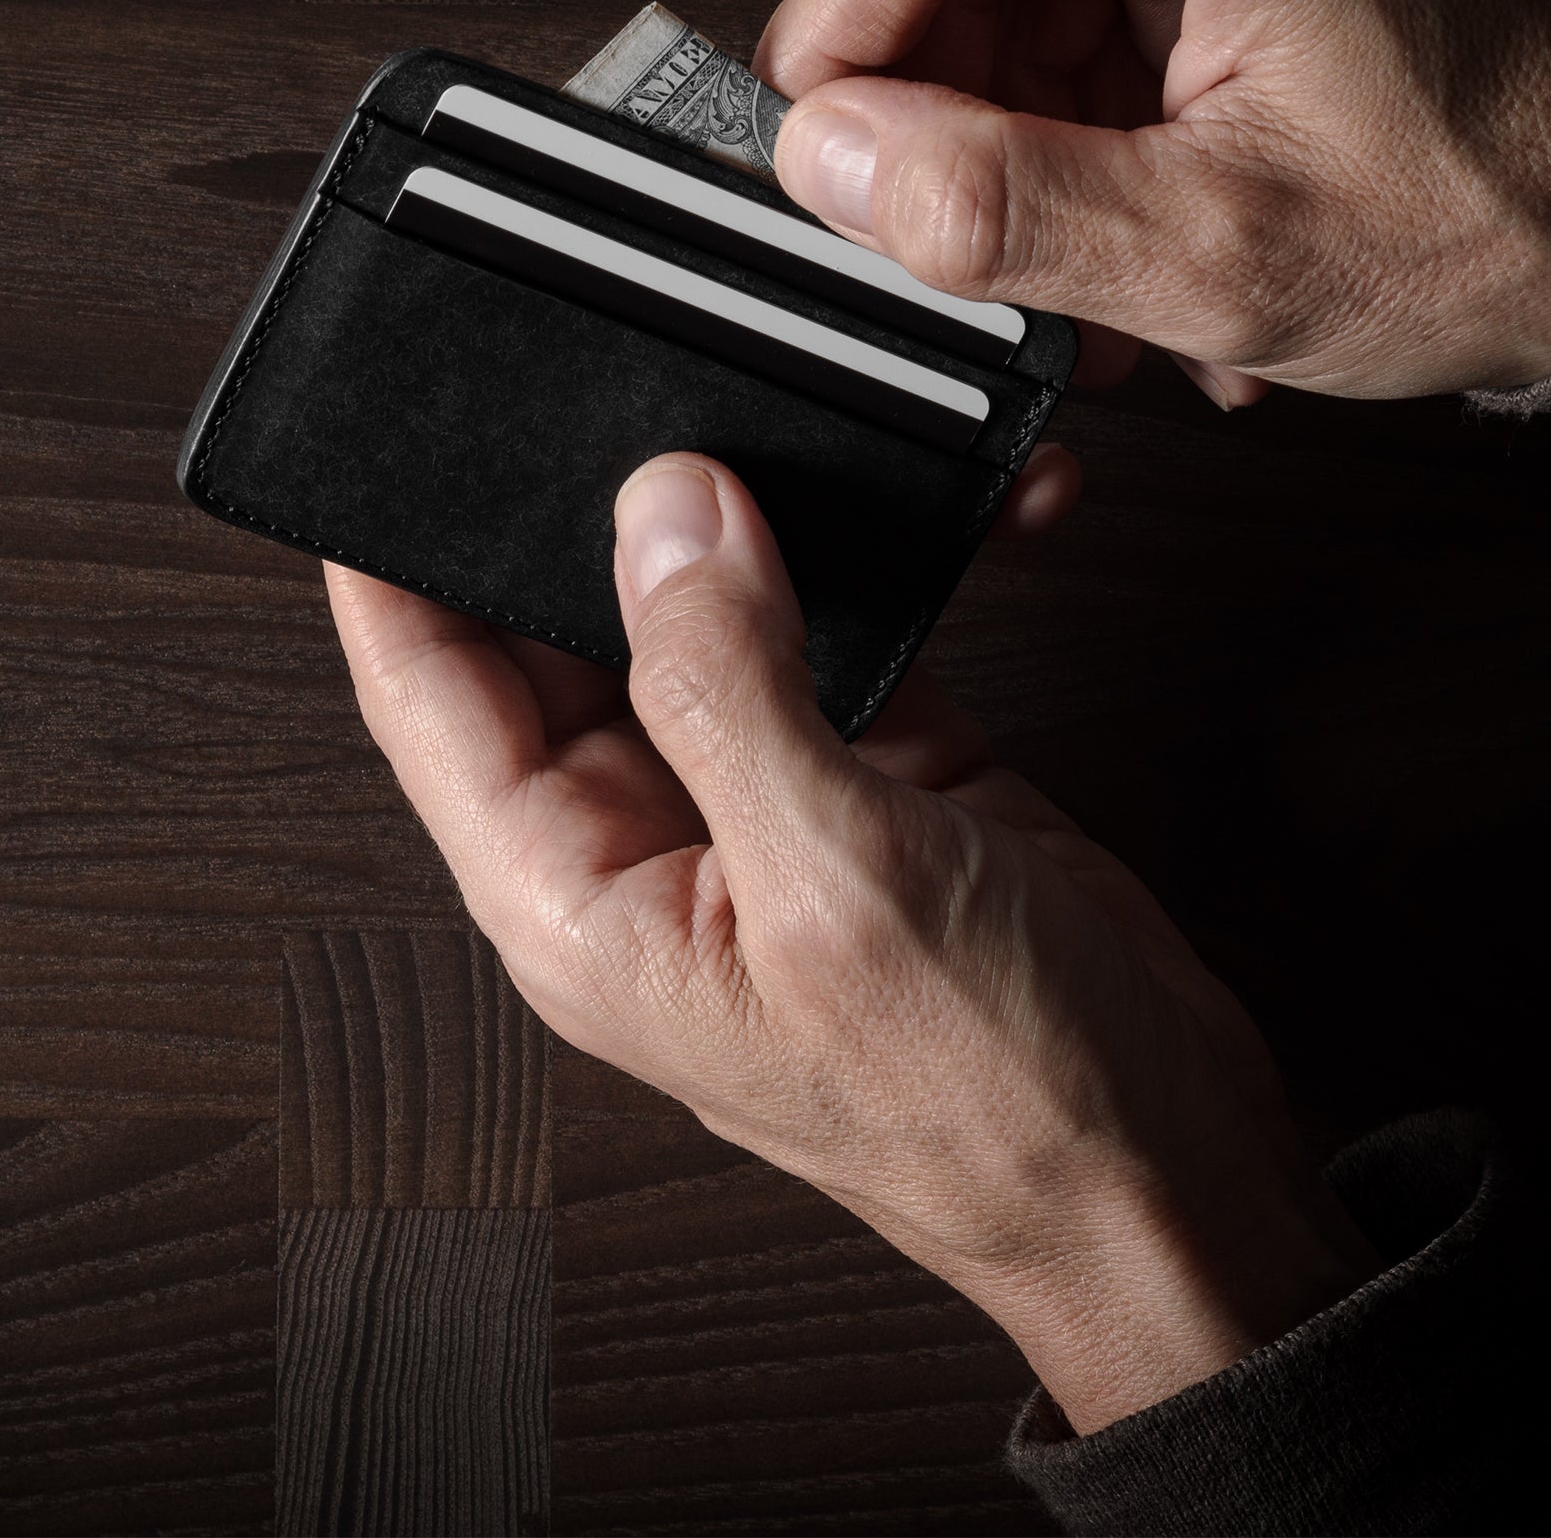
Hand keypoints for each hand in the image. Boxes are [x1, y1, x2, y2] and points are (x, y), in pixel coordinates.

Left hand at [326, 455, 1377, 1429]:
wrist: (1169, 1182)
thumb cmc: (990, 1110)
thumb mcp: (836, 890)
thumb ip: (732, 690)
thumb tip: (662, 515)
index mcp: (582, 903)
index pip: (427, 702)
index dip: (387, 568)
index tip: (381, 432)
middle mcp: (651, 848)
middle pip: (555, 636)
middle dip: (577, 508)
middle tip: (610, 368)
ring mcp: (763, 806)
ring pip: (702, 615)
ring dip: (747, 518)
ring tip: (781, 400)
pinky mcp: (874, 774)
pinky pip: (840, 628)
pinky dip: (883, 560)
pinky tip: (935, 494)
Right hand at [758, 0, 1550, 403]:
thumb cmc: (1512, 209)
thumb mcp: (1221, 253)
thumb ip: (997, 204)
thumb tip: (831, 158)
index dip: (835, 47)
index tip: (810, 159)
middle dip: (945, 93)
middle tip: (956, 233)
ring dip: (1029, 100)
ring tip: (1081, 248)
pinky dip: (1105, 72)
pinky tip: (1144, 187)